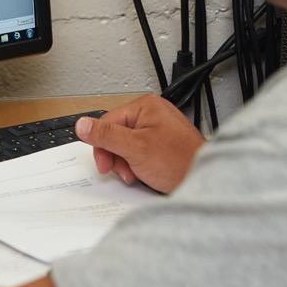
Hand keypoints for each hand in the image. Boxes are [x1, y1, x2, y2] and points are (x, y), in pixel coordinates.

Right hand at [75, 95, 204, 192]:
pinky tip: (144, 173)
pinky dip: (137, 164)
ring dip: (126, 162)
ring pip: (127, 144)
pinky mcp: (162, 143)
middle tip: (123, 171)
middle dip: (116, 156)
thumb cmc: (179, 161)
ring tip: (136, 173)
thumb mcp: (135, 148)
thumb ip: (106, 136)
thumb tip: (82, 125)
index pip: (108, 122)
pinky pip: (139, 150)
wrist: (204, 179)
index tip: (104, 164)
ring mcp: (158, 128)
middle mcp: (152, 113)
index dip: (103, 146)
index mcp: (145, 106)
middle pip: (116, 134)